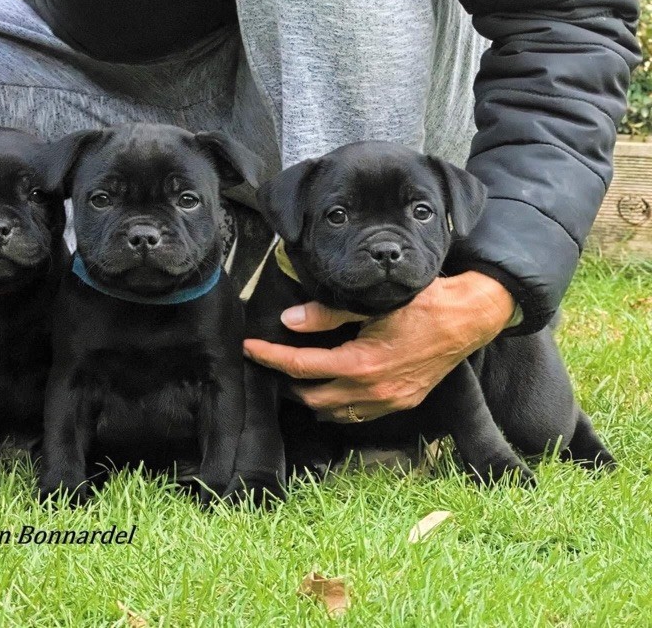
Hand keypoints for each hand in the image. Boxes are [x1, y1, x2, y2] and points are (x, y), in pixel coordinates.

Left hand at [243, 271, 514, 422]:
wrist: (469, 318)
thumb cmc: (423, 303)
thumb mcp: (372, 302)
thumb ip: (327, 314)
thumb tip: (288, 320)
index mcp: (360, 365)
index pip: (300, 367)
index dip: (270, 357)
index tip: (249, 348)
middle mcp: (373, 391)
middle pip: (312, 397)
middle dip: (288, 381)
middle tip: (273, 361)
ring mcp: (389, 402)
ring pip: (334, 412)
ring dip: (312, 397)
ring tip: (297, 376)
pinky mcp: (402, 403)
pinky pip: (358, 414)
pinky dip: (338, 405)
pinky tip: (332, 389)